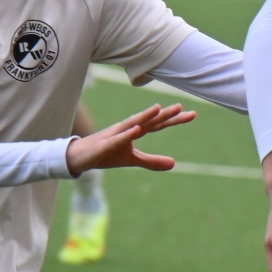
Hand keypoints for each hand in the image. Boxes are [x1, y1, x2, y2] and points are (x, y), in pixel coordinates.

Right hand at [64, 102, 195, 174]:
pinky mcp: (104, 145)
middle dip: (164, 114)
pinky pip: (117, 139)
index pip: (158, 124)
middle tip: (181, 107)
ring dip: (145, 116)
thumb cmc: (107, 154)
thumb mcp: (132, 160)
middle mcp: (127, 129)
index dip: (175, 119)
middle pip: (149, 120)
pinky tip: (136, 130)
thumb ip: (152, 161)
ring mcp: (115, 135)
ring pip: (132, 124)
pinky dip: (126, 134)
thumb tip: (174, 163)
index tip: (192, 114)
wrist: (79, 157)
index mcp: (135, 131)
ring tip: (158, 109)